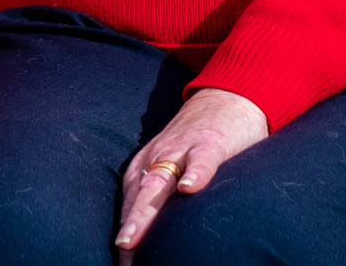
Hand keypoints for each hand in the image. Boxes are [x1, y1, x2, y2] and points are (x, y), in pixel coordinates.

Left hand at [114, 88, 268, 261]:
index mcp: (146, 168)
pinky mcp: (211, 143)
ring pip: (160, 181)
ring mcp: (182, 150)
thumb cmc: (200, 143)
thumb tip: (158, 241)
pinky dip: (195, 174)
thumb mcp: (175, 168)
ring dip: (145, 210)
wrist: (228, 97)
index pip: (130, 205)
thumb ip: (164, 198)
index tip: (118, 262)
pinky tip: (190, 190)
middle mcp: (158, 159)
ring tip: (133, 237)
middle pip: (137, 197)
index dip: (124, 233)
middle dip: (126, 227)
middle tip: (118, 254)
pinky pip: (201, 160)